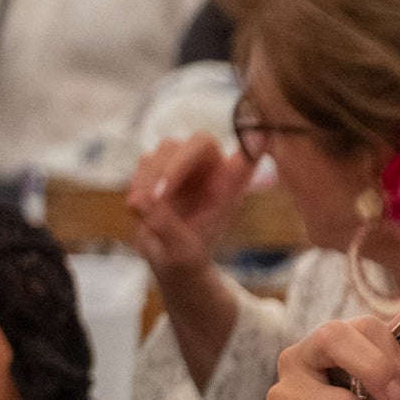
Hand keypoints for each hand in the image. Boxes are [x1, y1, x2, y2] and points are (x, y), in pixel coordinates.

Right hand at [127, 133, 252, 279]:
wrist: (172, 263)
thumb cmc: (186, 259)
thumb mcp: (180, 253)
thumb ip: (165, 227)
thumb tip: (139, 200)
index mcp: (231, 188)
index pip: (249, 158)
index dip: (252, 143)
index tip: (260, 136)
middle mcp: (213, 171)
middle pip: (201, 141)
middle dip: (177, 164)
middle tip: (159, 195)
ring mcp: (186, 166)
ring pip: (168, 148)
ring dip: (152, 177)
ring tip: (145, 211)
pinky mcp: (161, 168)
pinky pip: (146, 160)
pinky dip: (140, 181)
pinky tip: (140, 207)